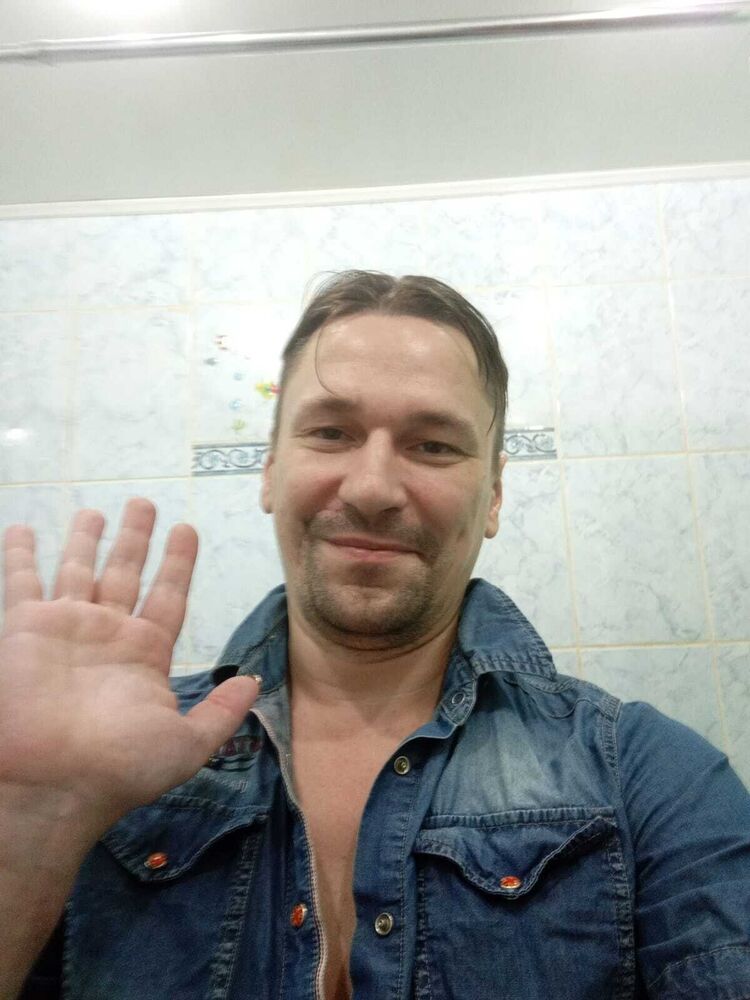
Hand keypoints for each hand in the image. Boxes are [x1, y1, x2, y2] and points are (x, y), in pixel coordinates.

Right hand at [0, 498, 259, 832]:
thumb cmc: (119, 769)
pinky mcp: (25, 629)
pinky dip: (21, 555)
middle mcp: (108, 635)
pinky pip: (22, 581)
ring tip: (96, 510)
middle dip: (135, 537)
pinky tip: (22, 528)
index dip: (179, 561)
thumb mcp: (187, 744)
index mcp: (146, 654)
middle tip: (144, 501)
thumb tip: (254, 683)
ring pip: (79, 569)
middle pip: (127, 571)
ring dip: (86, 538)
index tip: (187, 528)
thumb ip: (220, 711)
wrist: (50, 786)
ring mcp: (66, 629)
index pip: (169, 594)